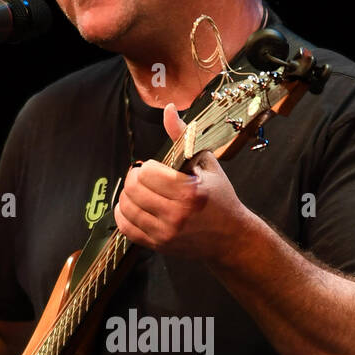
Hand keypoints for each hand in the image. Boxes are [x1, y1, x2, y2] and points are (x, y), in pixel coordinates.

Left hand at [113, 103, 249, 261]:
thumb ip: (183, 137)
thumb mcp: (207, 163)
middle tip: (141, 177)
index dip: (146, 166)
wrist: (231, 238)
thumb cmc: (220, 198)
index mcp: (189, 191)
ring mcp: (166, 233)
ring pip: (126, 208)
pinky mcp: (159, 245)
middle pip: (134, 189)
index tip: (153, 168)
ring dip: (127, 195)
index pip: (147, 172)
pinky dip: (123, 215)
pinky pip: (127, 229)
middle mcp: (177, 214)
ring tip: (137, 191)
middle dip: (134, 178)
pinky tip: (132, 207)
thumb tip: (168, 109)